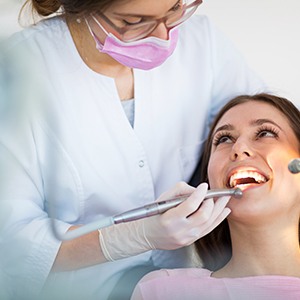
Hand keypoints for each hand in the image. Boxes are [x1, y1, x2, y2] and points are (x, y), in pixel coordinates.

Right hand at [99, 182, 230, 260]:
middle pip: (203, 215)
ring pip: (209, 223)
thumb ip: (181, 190)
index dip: (199, 194)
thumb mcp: (163, 198)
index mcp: (170, 218)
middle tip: (214, 194)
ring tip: (225, 199)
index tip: (204, 186)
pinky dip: (219, 219)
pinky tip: (224, 211)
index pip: (190, 205)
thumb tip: (198, 190)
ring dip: (219, 209)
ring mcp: (187, 237)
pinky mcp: (192, 240)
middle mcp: (180, 230)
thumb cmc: (155, 214)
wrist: (148, 235)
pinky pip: (209, 229)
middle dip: (212, 202)